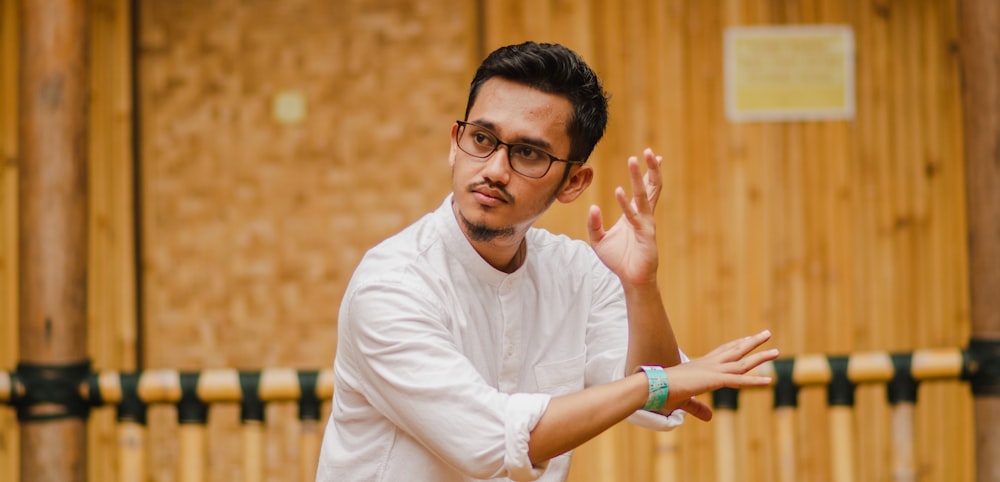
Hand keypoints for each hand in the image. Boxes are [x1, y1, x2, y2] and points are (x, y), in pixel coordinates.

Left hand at [587, 148, 663, 284]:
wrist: (630, 279)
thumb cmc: (618, 260)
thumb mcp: (599, 240)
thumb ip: (594, 224)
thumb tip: (593, 207)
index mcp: (635, 214)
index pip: (644, 189)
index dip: (647, 173)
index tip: (650, 156)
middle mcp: (643, 215)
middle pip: (650, 187)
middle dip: (650, 168)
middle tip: (649, 150)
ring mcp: (646, 224)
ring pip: (644, 196)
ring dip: (639, 177)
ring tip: (635, 161)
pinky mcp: (645, 235)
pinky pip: (634, 216)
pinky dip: (625, 204)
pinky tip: (618, 191)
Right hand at [655, 330, 778, 420]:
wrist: (653, 387)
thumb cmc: (664, 392)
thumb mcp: (685, 401)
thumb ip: (698, 408)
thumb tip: (708, 417)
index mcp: (701, 366)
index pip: (723, 352)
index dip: (736, 345)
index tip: (747, 339)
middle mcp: (709, 364)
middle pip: (735, 351)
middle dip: (752, 343)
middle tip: (766, 334)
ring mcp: (712, 370)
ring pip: (742, 362)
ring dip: (760, 356)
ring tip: (776, 350)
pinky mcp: (713, 380)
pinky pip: (739, 381)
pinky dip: (754, 381)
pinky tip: (769, 380)